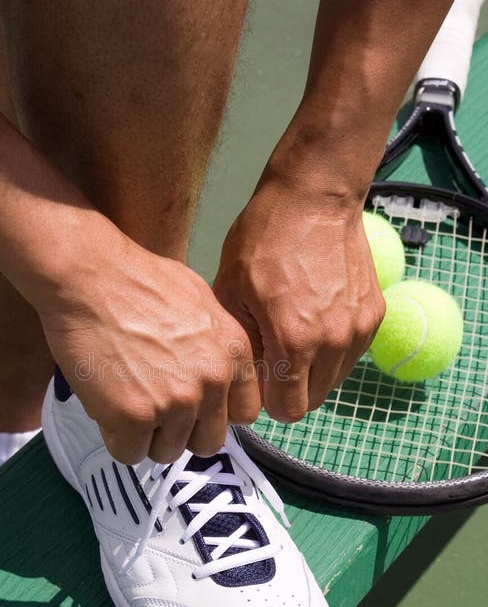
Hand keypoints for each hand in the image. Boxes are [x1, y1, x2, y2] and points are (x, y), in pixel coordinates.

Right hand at [33, 213, 259, 462]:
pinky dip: (115, 436)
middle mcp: (212, 381)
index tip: (191, 406)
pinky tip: (105, 403)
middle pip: (206, 442)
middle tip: (152, 406)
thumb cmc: (136, 279)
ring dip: (145, 434)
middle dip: (180, 431)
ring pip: (166, 451)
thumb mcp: (198, 299)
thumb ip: (213, 342)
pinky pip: (129, 453)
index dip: (212, 414)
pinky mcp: (135, 417)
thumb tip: (210, 370)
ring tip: (124, 397)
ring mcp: (175, 402)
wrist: (89, 275)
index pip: (242, 414)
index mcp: (233, 352)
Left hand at [213, 172, 384, 422]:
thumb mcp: (231, 291)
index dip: (266, 402)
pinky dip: (332, 351)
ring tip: (291, 338)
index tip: (256, 383)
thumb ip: (240, 345)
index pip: (287, 410)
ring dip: (312, 373)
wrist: (315, 196)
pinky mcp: (375, 314)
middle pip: (311, 402)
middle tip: (270, 362)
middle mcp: (333, 342)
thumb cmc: (264, 239)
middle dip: (288, 392)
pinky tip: (314, 321)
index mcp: (294, 341)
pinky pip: (351, 355)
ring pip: (333, 381)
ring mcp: (359, 329)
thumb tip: (241, 382)